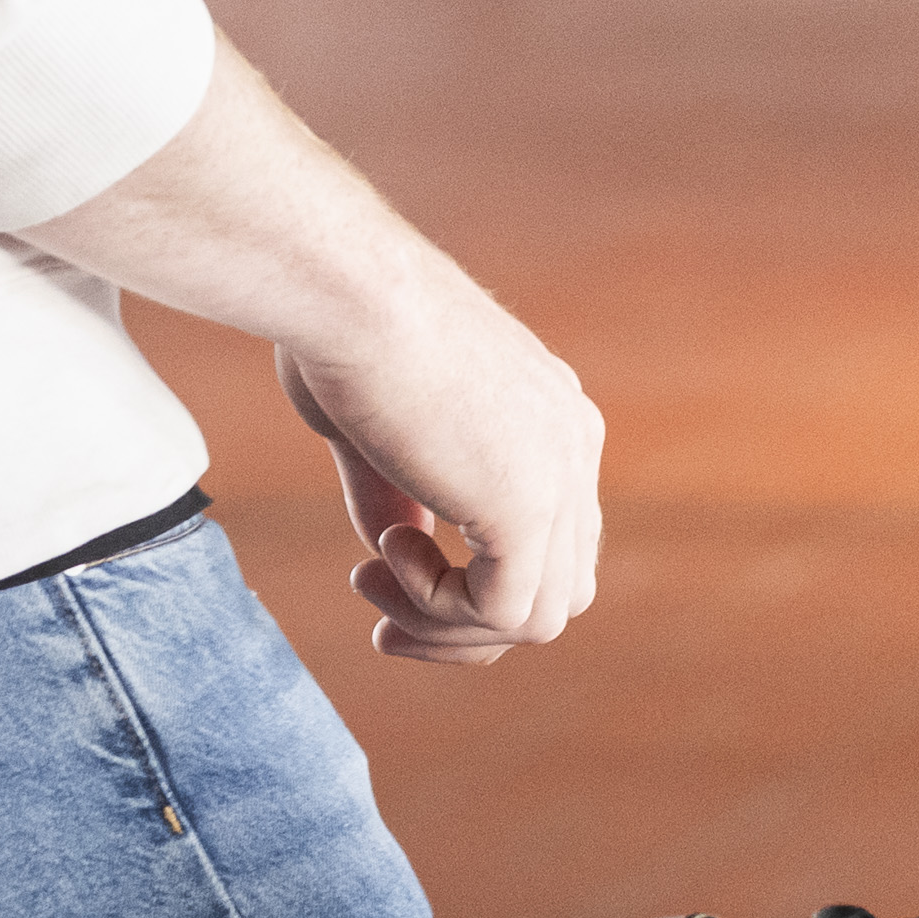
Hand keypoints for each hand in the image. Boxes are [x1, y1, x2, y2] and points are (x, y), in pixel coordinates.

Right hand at [279, 262, 602, 665]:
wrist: (348, 293)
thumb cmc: (346, 336)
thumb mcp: (379, 432)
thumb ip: (399, 495)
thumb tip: (392, 551)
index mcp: (550, 418)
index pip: (547, 544)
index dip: (468, 585)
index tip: (378, 573)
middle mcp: (572, 445)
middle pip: (553, 592)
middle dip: (461, 624)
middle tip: (380, 613)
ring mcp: (561, 474)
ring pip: (538, 618)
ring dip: (443, 624)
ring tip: (373, 578)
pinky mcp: (529, 504)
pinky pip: (505, 614)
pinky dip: (438, 608)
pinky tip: (391, 547)